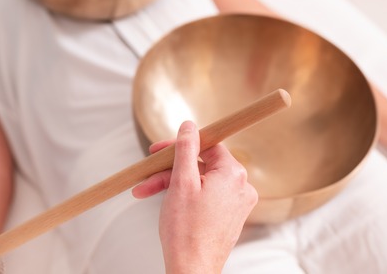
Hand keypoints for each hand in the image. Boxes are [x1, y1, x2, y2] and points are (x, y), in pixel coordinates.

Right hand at [133, 121, 257, 273]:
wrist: (192, 269)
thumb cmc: (187, 231)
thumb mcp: (181, 181)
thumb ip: (186, 149)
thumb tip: (189, 126)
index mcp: (233, 174)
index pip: (208, 145)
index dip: (181, 145)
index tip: (160, 149)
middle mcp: (241, 187)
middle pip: (201, 164)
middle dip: (170, 168)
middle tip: (147, 172)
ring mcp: (236, 203)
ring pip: (200, 181)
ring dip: (172, 184)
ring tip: (145, 191)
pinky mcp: (229, 216)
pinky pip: (205, 196)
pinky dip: (184, 196)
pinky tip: (164, 201)